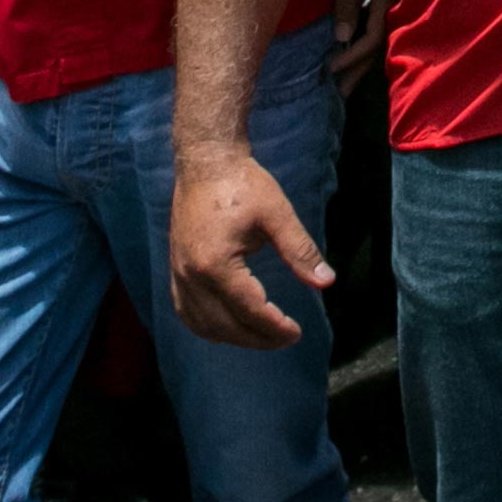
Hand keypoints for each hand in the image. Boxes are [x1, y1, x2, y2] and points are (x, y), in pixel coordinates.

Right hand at [168, 145, 333, 348]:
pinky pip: (187, 312)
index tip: (296, 332)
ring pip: (203, 325)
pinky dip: (208, 327)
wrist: (205, 162)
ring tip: (263, 335)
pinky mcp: (175, 270)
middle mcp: (191, 275)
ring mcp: (178, 274)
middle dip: (258, 339)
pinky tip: (230, 326)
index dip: (274, 326)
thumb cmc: (243, 184)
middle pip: (225, 325)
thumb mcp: (277, 214)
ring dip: (234, 337)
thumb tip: (326, 282)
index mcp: (215, 263)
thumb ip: (300, 251)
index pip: (248, 309)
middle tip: (286, 337)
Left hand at [329, 0, 392, 92]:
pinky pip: (376, 26)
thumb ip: (348, 1)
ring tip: (343, 81)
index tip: (330, 71)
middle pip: (378, 47)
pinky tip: (352, 50)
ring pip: (378, 38)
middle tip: (339, 95)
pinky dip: (362, 43)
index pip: (371, 41)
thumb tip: (342, 39)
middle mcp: (394, 3)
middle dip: (357, 71)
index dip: (352, 59)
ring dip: (360, 61)